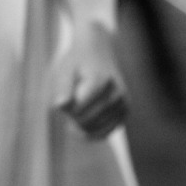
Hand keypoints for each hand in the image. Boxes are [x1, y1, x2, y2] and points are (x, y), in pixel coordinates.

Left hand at [55, 23, 127, 138]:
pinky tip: (84, 122)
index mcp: (101, 80)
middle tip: (72, 99)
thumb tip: (60, 106)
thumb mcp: (65, 69)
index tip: (65, 92)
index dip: (66, 106)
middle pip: (85, 120)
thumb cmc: (78, 62)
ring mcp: (123, 104)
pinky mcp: (125, 113)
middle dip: (72, 115)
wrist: (99, 52)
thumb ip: (63, 87)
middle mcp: (116, 93)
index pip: (77, 108)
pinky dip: (91, 131)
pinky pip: (104, 133)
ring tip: (80, 105)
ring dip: (81, 123)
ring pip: (93, 129)